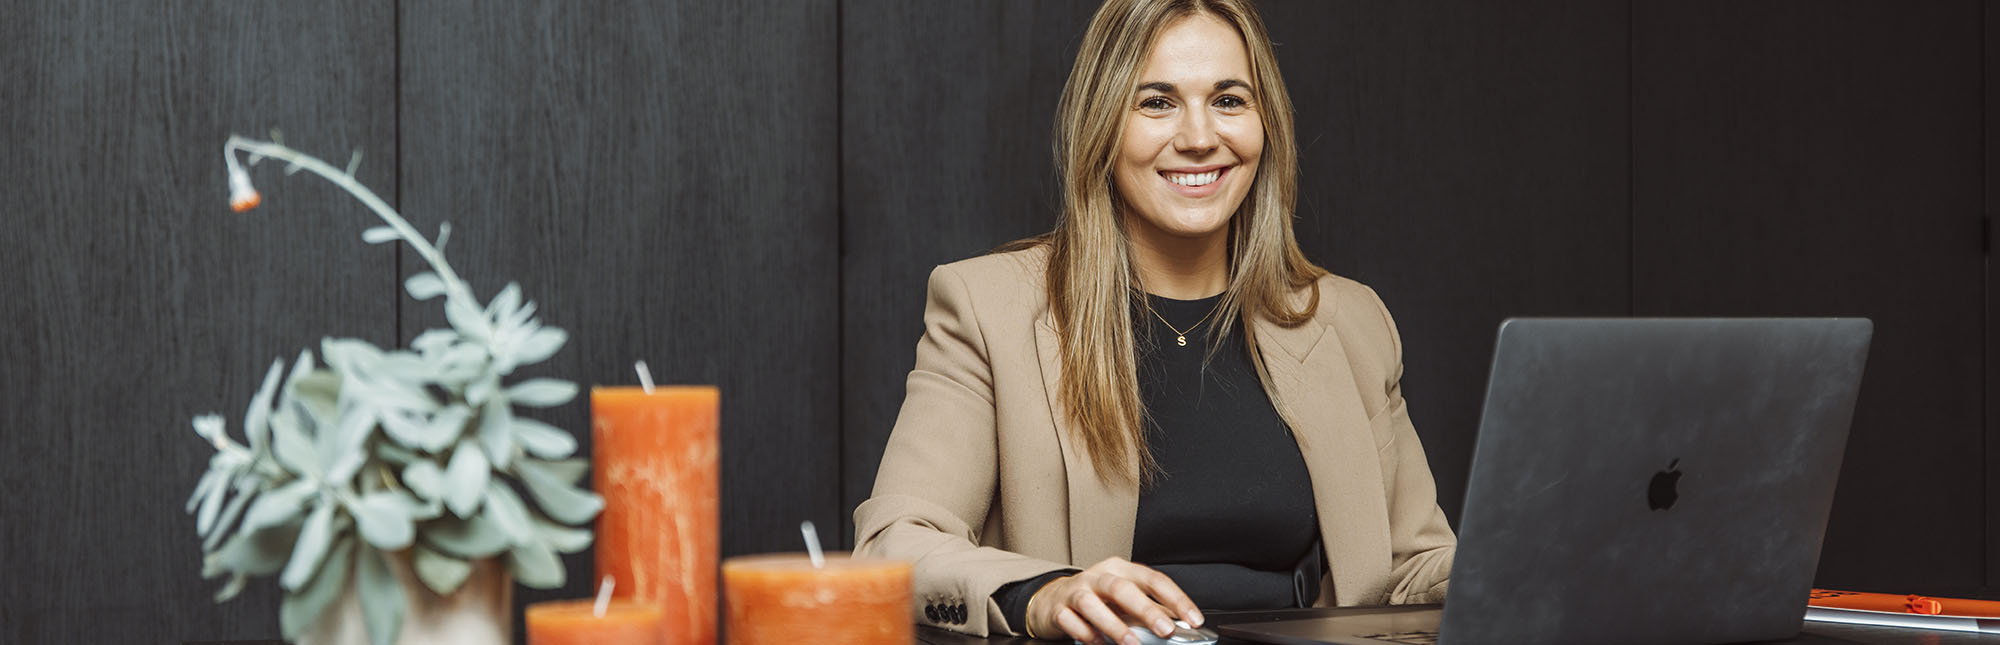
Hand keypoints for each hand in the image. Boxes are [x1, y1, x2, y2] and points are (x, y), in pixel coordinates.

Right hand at [1024, 557, 1203, 643]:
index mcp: (1121, 569)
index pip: (1153, 579)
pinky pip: (1071, 621)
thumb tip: (1178, 627)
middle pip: (1122, 588)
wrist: (1054, 599)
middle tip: (1165, 630)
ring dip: (1114, 625)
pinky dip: (1087, 634)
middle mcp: (1099, 576)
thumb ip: (1148, 610)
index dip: (1176, 599)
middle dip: (1147, 610)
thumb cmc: (1097, 598)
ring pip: (1093, 603)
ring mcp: (1076, 590)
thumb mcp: (1124, 599)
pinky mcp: (1059, 608)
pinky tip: (1099, 643)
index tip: (1193, 619)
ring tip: (1132, 643)